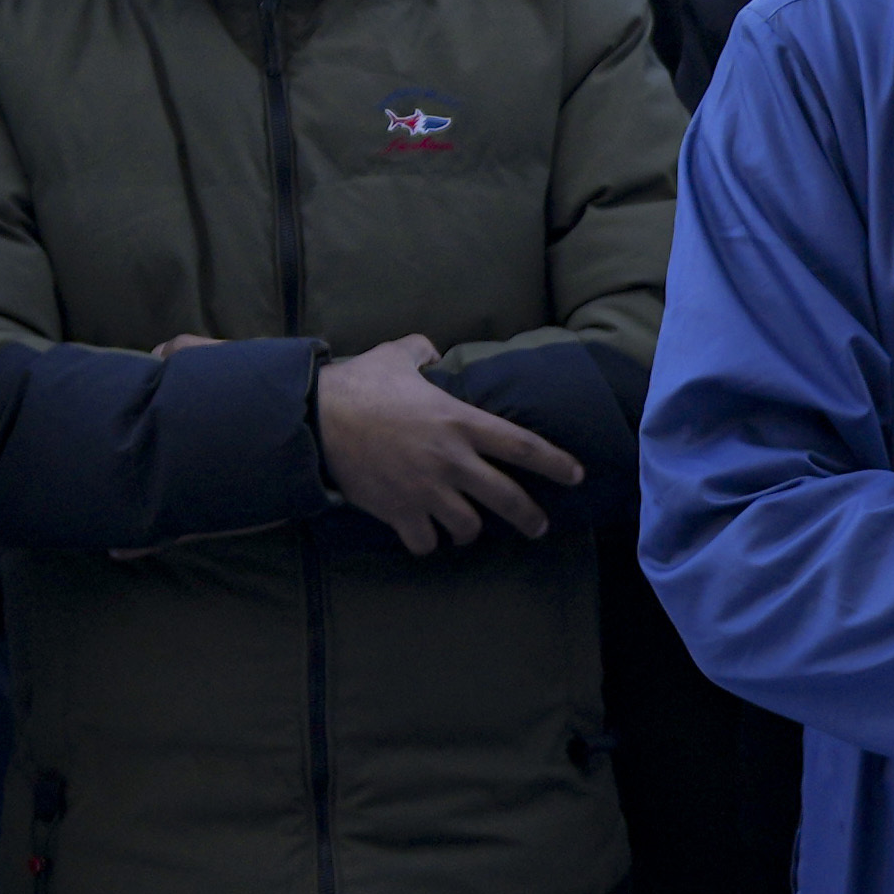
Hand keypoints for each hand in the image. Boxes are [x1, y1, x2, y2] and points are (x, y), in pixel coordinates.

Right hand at [317, 334, 584, 554]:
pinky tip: (423, 535)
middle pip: (507, 499)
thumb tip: (432, 351)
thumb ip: (422, 351)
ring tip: (466, 528)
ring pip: (468, 528)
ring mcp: (426, 490)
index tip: (576, 475)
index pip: (523, 446)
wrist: (317, 418)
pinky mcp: (399, 512)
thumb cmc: (358, 383)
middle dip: (529, 518)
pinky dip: (427, 542)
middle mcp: (451, 460)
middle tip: (539, 527)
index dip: (555, 463)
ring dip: (470, 530)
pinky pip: (425, 542)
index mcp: (460, 421)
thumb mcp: (396, 354)